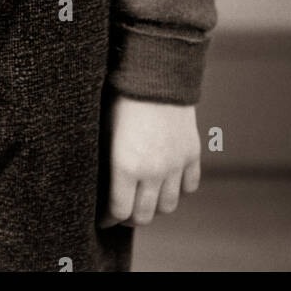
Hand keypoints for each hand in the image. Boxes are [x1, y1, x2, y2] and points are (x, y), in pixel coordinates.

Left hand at [99, 93, 200, 227]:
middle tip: (123, 211)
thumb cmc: (121, 97)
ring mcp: (175, 164)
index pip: (119, 211)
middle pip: (144, 216)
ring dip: (155, 206)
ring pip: (167, 206)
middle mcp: (152, 171)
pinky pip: (188, 187)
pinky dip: (178, 188)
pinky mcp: (191, 155)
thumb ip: (106, 162)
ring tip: (145, 197)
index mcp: (125, 166)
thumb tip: (99, 185)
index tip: (104, 218)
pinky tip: (166, 181)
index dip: (109, 218)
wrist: (155, 72)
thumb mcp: (104, 130)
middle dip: (130, 218)